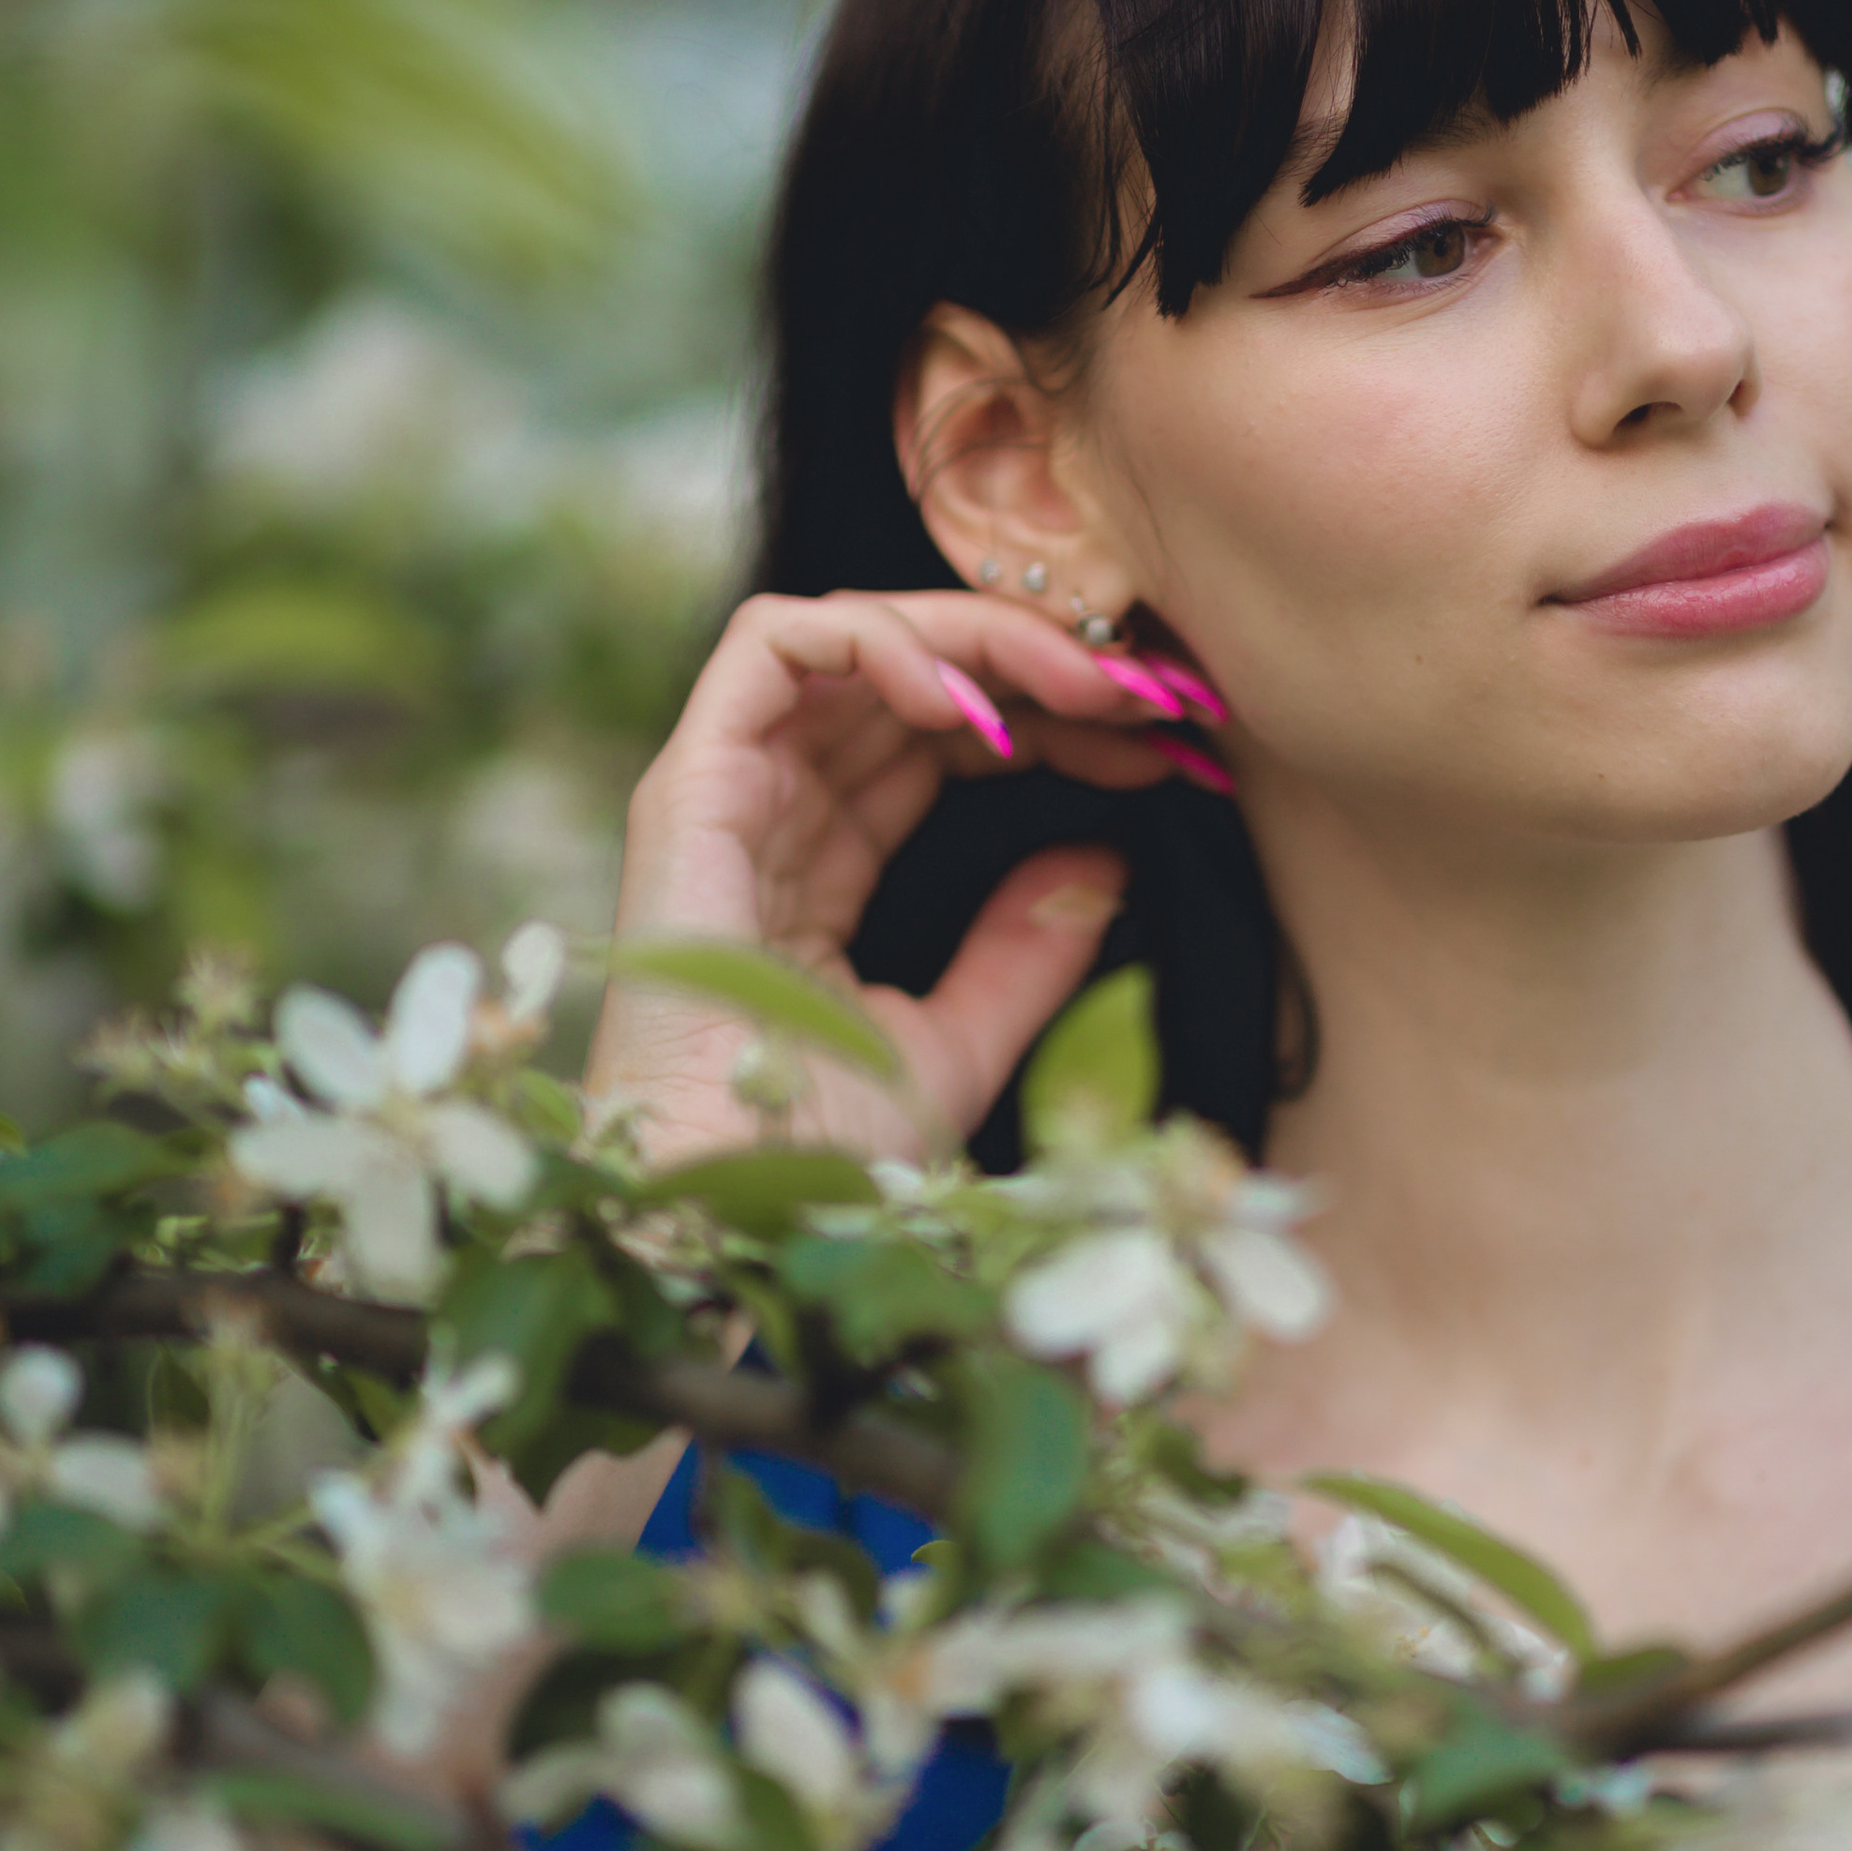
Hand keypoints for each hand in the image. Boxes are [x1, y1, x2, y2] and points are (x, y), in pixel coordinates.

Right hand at [586, 586, 1198, 1166]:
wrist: (726, 1214)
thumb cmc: (814, 1159)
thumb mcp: (958, 1046)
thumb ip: (1026, 956)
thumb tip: (1106, 863)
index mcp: (822, 867)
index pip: (941, 741)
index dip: (1049, 719)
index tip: (1161, 742)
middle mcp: (770, 812)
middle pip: (907, 678)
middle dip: (1034, 664)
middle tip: (1149, 688)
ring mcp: (724, 791)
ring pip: (850, 637)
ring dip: (977, 636)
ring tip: (1083, 683)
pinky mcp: (690, 785)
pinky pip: (772, 648)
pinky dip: (876, 638)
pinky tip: (970, 695)